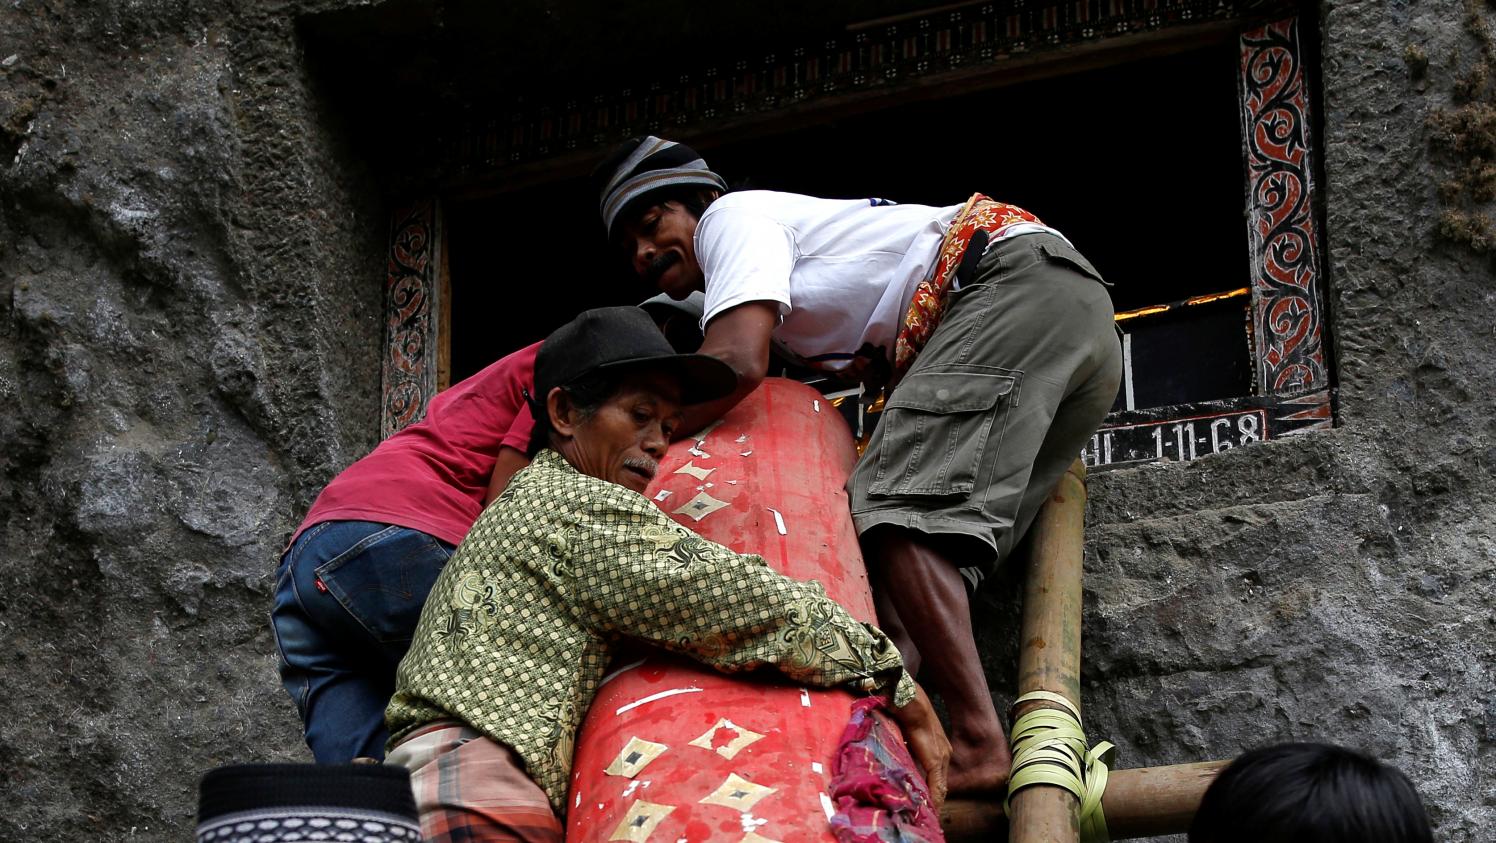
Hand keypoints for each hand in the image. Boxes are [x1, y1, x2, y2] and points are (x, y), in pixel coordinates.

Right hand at [889, 681, 950, 810]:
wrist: (907, 698)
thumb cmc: (904, 713)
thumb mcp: (907, 736)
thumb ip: (907, 751)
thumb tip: (898, 764)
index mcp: (938, 750)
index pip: (937, 778)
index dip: (932, 792)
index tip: (925, 805)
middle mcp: (944, 754)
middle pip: (940, 785)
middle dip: (933, 801)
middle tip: (925, 816)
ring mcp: (942, 757)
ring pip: (939, 787)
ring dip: (932, 802)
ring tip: (926, 815)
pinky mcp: (935, 759)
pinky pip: (936, 784)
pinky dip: (933, 797)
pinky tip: (929, 808)